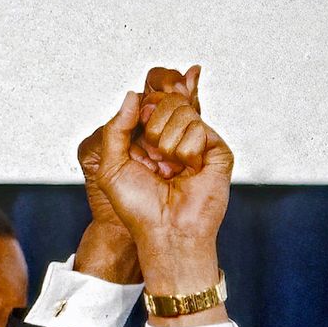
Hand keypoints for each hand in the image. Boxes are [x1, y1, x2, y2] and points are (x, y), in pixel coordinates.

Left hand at [72, 66, 199, 281]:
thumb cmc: (138, 207)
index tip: (140, 140)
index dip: (143, 111)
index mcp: (148, 139)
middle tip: (154, 161)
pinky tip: (188, 171)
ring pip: (183, 110)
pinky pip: (198, 127)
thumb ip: (116, 128)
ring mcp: (196, 141)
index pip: (148, 101)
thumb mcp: (111, 166)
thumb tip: (132, 95)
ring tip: (170, 170)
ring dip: (168, 145)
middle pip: (165, 99)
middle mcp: (173, 137)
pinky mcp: (216, 148)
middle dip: (152, 130)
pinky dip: (186, 152)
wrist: (165, 231)